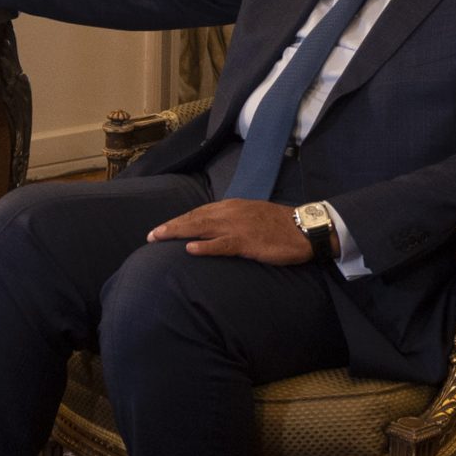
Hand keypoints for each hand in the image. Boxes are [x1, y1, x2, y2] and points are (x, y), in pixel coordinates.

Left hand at [148, 199, 312, 264]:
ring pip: (201, 228)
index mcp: (231, 206)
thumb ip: (232, 219)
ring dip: (178, 233)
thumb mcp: (251, 216)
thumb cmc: (279, 225)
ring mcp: (238, 227)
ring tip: (159, 238)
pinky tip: (190, 249)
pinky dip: (204, 246)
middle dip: (171, 227)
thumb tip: (213, 228)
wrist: (304, 228)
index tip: (161, 229)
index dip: (179, 220)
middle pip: (194, 218)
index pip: (199, 212)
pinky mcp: (247, 242)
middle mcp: (230, 212)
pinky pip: (222, 244)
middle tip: (151, 235)